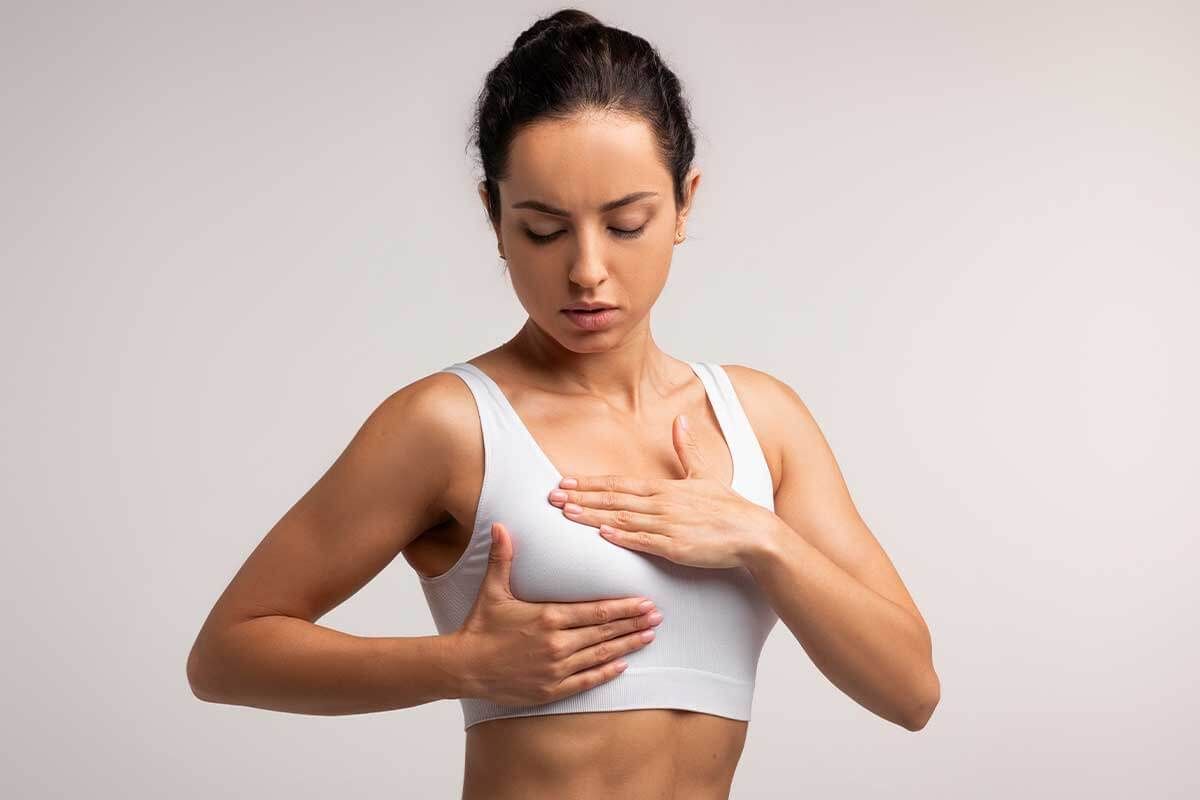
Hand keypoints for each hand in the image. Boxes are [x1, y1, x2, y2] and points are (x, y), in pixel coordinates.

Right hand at [452, 521, 663, 704]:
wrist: (463, 666)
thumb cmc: (480, 627)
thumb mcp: (492, 590)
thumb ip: (503, 557)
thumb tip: (500, 525)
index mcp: (548, 617)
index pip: (596, 611)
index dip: (623, 606)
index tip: (644, 601)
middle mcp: (557, 644)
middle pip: (605, 632)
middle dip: (634, 623)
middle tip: (658, 616)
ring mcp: (556, 669)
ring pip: (601, 655)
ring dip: (628, 645)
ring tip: (650, 637)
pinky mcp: (551, 689)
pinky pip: (586, 680)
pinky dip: (607, 673)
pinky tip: (624, 664)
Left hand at [547, 415, 774, 569]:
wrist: (753, 533)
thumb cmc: (728, 508)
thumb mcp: (704, 475)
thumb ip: (688, 449)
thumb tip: (680, 420)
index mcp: (665, 488)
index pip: (618, 483)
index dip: (590, 482)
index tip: (565, 481)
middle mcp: (662, 504)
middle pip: (613, 499)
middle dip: (581, 497)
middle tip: (551, 497)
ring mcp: (668, 526)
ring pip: (622, 519)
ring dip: (593, 516)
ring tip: (566, 513)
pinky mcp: (676, 547)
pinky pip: (644, 541)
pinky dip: (622, 537)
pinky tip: (602, 534)